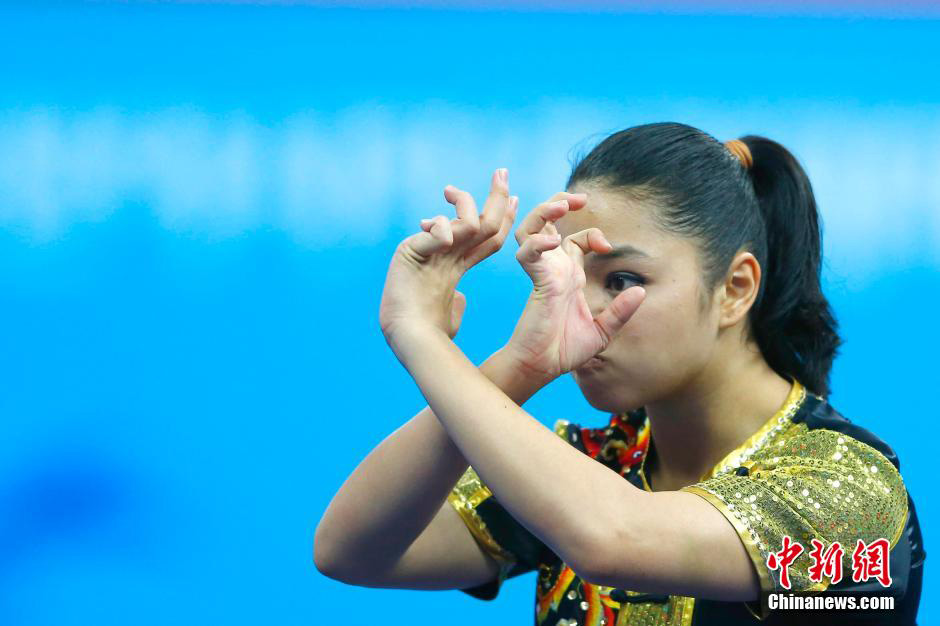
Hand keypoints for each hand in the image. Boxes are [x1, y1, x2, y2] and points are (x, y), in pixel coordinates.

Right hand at [379, 168, 518, 345]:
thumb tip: (460, 299)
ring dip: (469, 212)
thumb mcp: (452, 314)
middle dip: (492, 195)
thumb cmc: (430, 335)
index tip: (515, 198)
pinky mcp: (410, 251)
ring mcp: (425, 249)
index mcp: (451, 265)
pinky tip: (445, 239)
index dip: (500, 217)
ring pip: (460, 220)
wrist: (410, 340)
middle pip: (474, 218)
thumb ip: (458, 303)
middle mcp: (439, 252)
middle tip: (503, 173)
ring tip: (468, 222)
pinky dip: (442, 232)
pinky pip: (435, 233)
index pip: (483, 235)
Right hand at [503, 192, 645, 381]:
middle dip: (561, 203)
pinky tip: (552, 242)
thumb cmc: (565, 350)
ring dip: (544, 212)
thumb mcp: (603, 331)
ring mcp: (543, 272)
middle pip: (548, 223)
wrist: (543, 367)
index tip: (606, 247)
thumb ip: (621, 311)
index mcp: (569, 276)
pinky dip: (537, 242)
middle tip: (580, 199)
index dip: (591, 234)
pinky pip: (529, 253)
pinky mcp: (536, 281)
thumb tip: (640, 291)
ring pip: (531, 228)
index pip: (575, 240)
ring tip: (561, 205)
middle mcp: (554, 269)